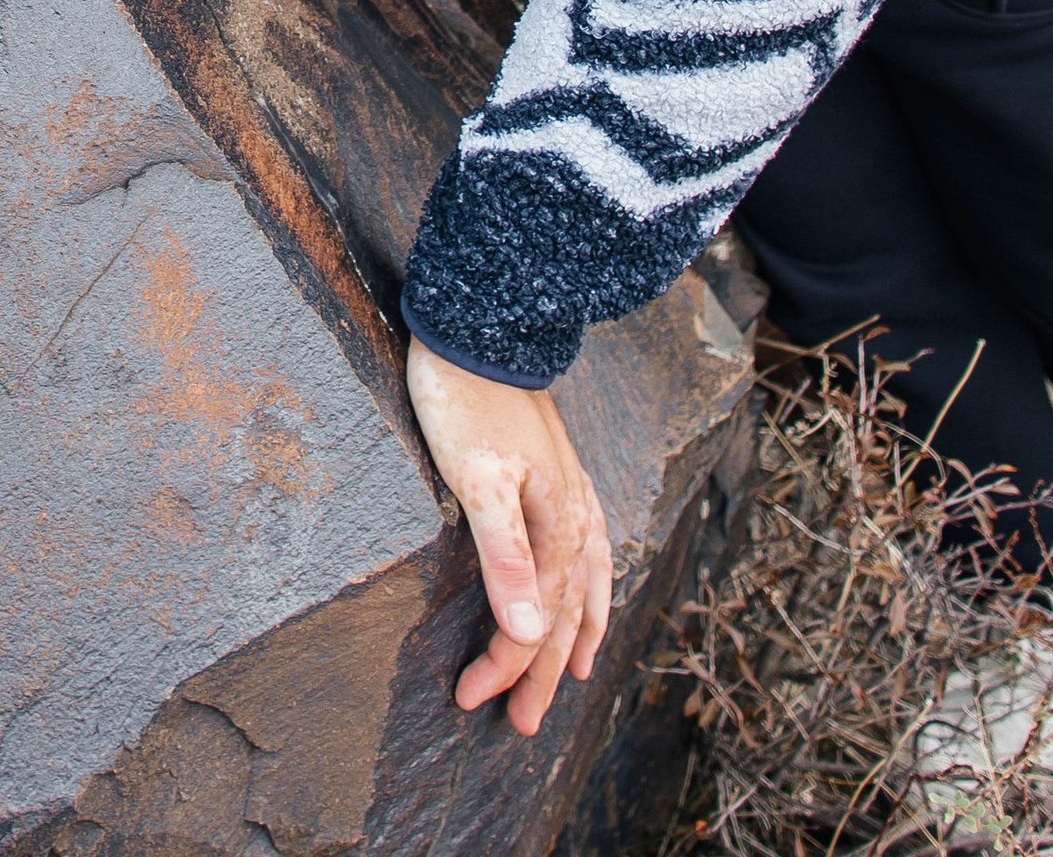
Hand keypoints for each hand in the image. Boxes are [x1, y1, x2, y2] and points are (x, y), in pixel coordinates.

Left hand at [405, 339, 612, 735]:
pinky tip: (584, 584)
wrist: (476, 328)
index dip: (505, 666)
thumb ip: (504, 556)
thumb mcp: (476, 479)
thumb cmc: (464, 399)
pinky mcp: (556, 472)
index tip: (472, 702)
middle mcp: (574, 517)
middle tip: (521, 725)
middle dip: (540, 673)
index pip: (531, 620)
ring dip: (572, 634)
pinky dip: (588, 581)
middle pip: (561, 614)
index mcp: (556, 527)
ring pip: (582, 584)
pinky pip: (587, 546)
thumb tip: (526, 634)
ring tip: (576, 674)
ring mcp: (570, 493)